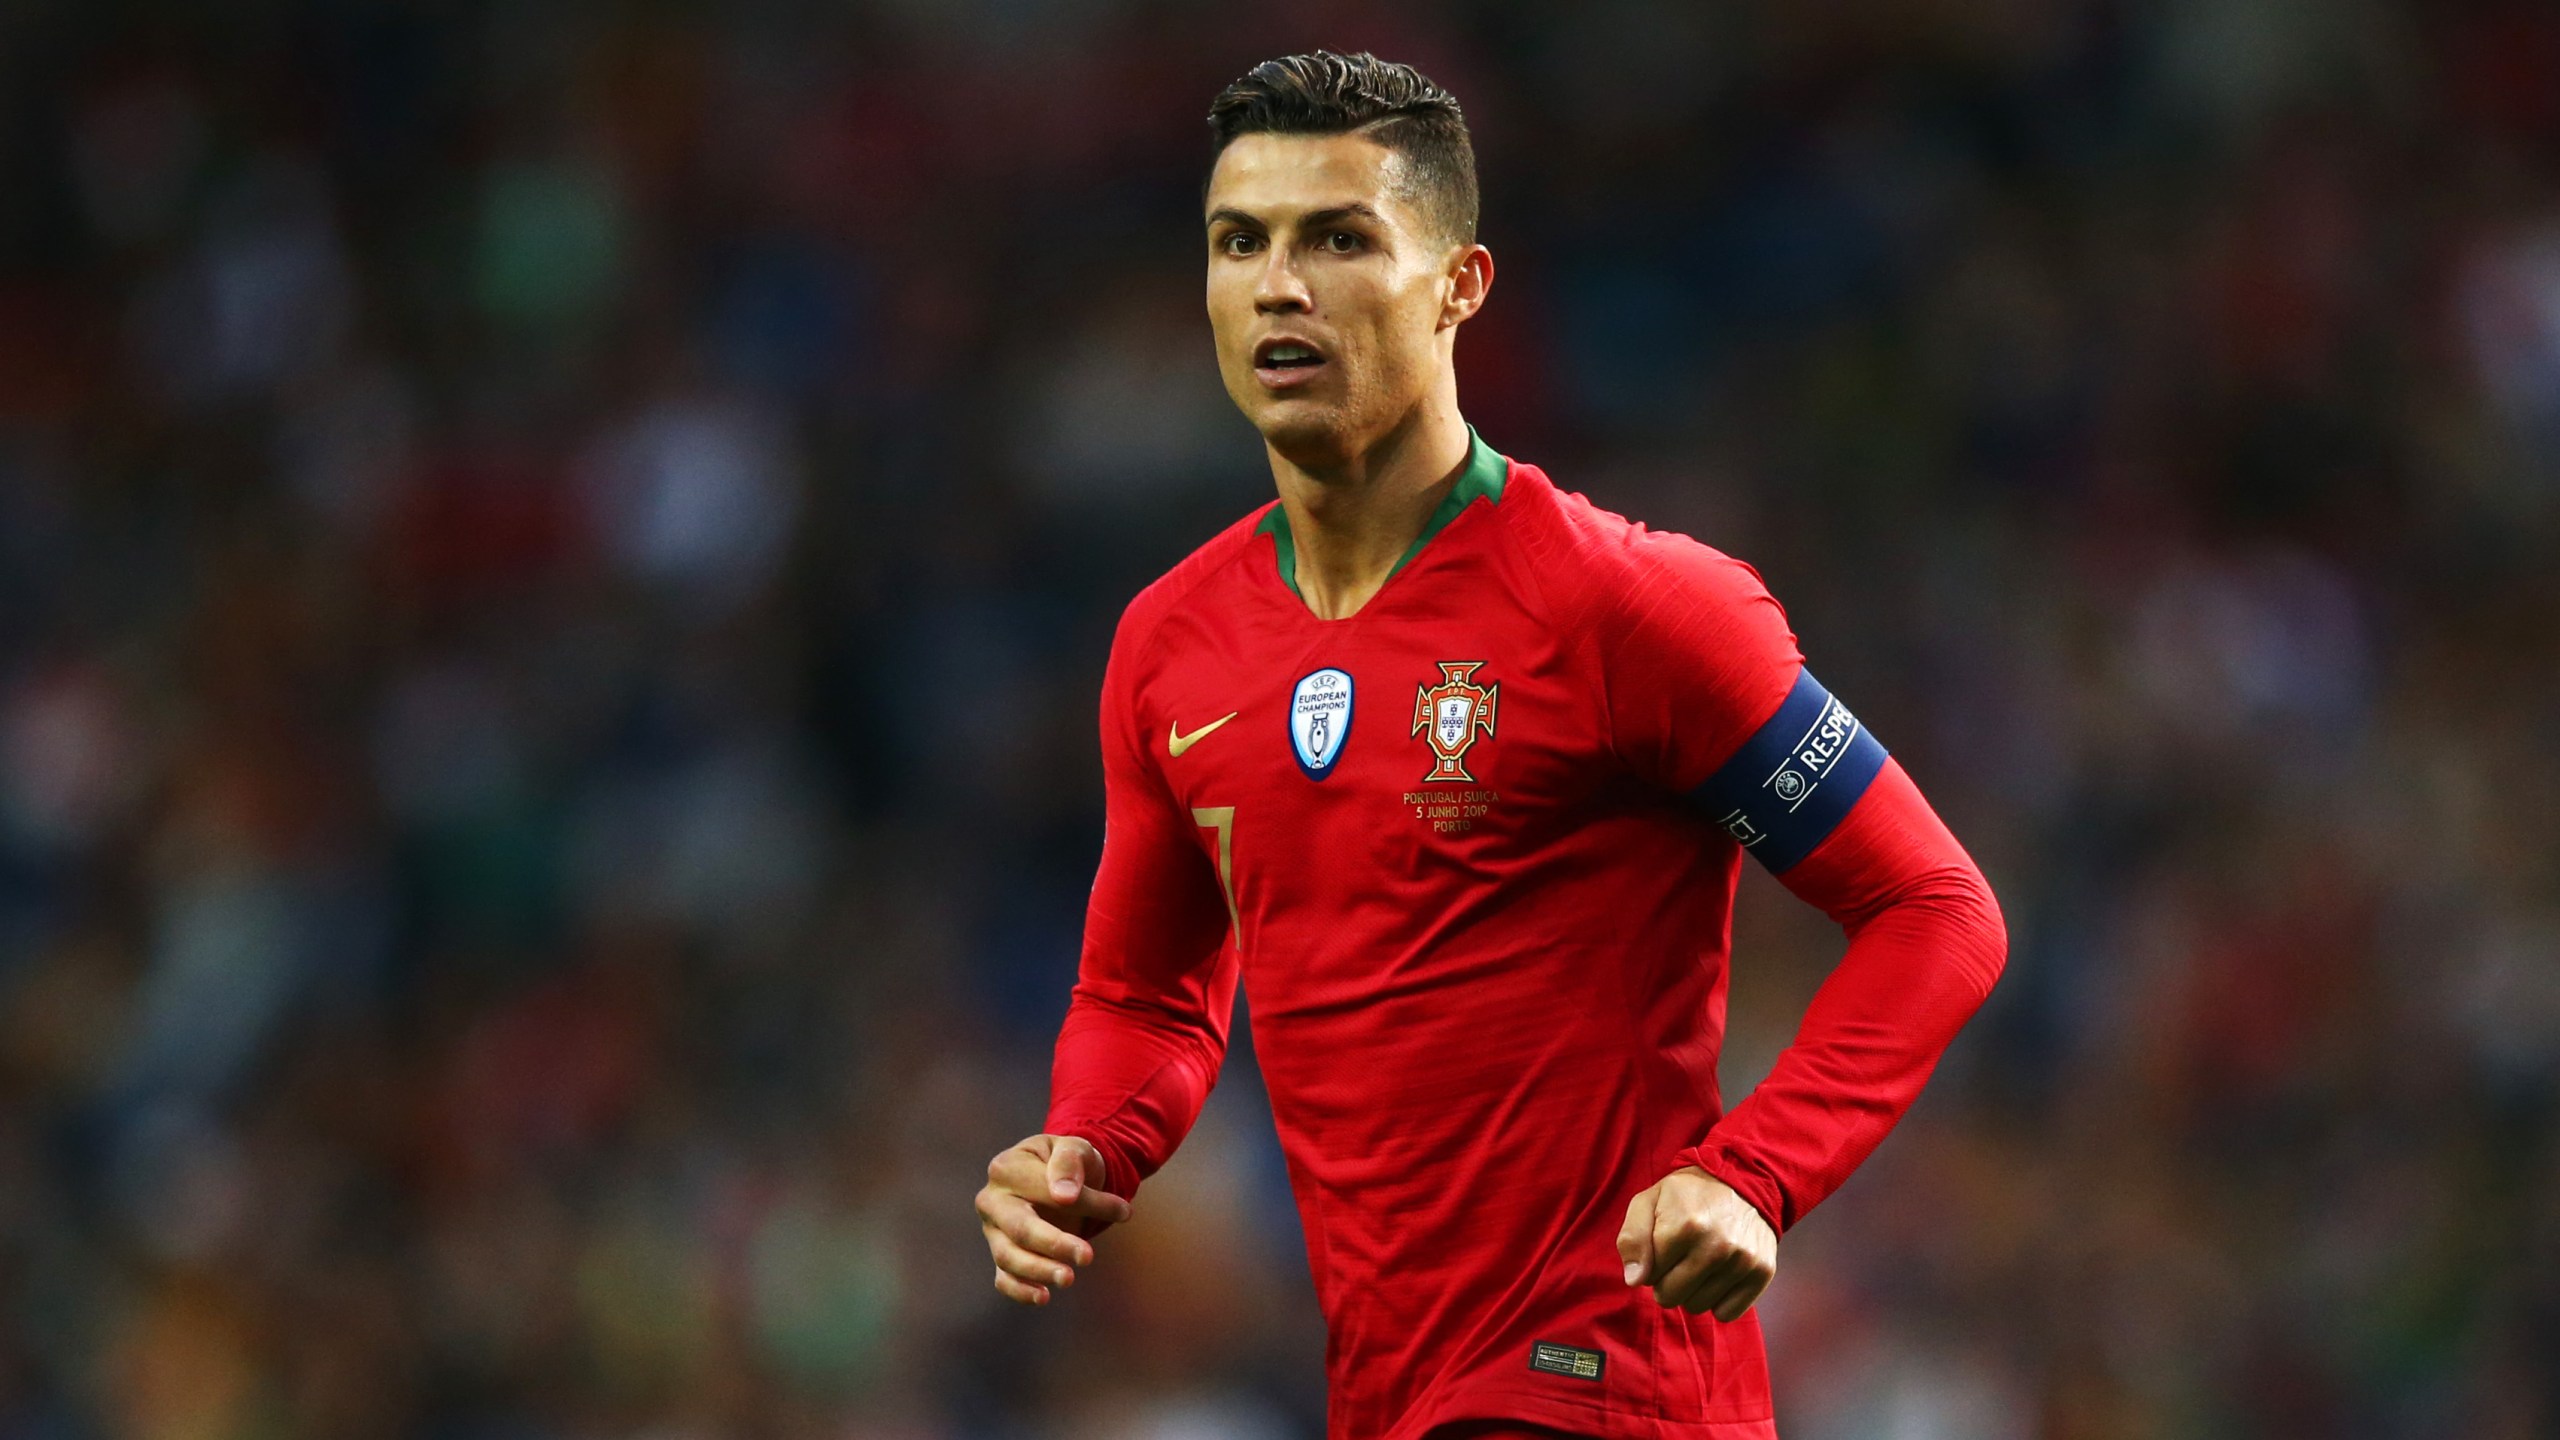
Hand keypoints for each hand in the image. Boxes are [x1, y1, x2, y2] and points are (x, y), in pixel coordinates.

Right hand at [976, 1133, 1133, 1305]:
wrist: (1059, 1180)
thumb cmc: (1067, 1163)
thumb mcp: (1074, 1148)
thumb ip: (1069, 1163)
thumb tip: (1064, 1196)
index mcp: (1006, 1168)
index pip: (1044, 1191)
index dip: (1084, 1202)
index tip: (1124, 1212)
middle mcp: (992, 1201)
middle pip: (1019, 1228)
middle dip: (1053, 1245)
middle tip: (1088, 1257)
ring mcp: (993, 1231)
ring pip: (1009, 1257)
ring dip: (1039, 1271)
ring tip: (1069, 1279)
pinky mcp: (1001, 1254)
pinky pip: (1004, 1278)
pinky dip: (1020, 1291)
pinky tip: (1044, 1296)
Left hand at [1616, 1165, 1776, 1321]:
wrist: (1742, 1180)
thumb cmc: (1687, 1195)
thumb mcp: (1648, 1201)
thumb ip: (1632, 1239)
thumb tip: (1635, 1281)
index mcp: (1685, 1226)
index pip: (1649, 1276)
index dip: (1651, 1264)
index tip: (1662, 1247)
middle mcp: (1717, 1246)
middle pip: (1671, 1296)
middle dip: (1668, 1281)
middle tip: (1679, 1258)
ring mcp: (1743, 1260)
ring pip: (1698, 1306)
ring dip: (1693, 1290)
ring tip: (1700, 1263)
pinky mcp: (1762, 1272)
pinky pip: (1727, 1313)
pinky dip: (1719, 1300)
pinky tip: (1719, 1275)